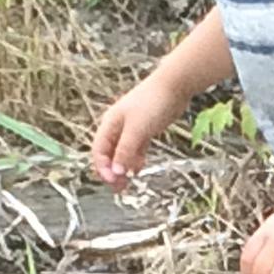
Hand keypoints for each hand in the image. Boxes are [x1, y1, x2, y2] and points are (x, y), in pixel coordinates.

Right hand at [89, 75, 185, 191]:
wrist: (174, 85)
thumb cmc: (152, 103)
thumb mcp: (137, 130)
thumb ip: (125, 151)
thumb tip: (115, 172)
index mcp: (109, 125)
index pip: (99, 151)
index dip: (103, 168)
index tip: (112, 181)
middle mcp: (117, 127)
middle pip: (109, 154)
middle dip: (112, 172)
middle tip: (119, 188)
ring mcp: (131, 128)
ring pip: (122, 153)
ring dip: (123, 168)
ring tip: (128, 183)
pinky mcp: (144, 129)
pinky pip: (135, 149)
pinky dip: (135, 160)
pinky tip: (139, 168)